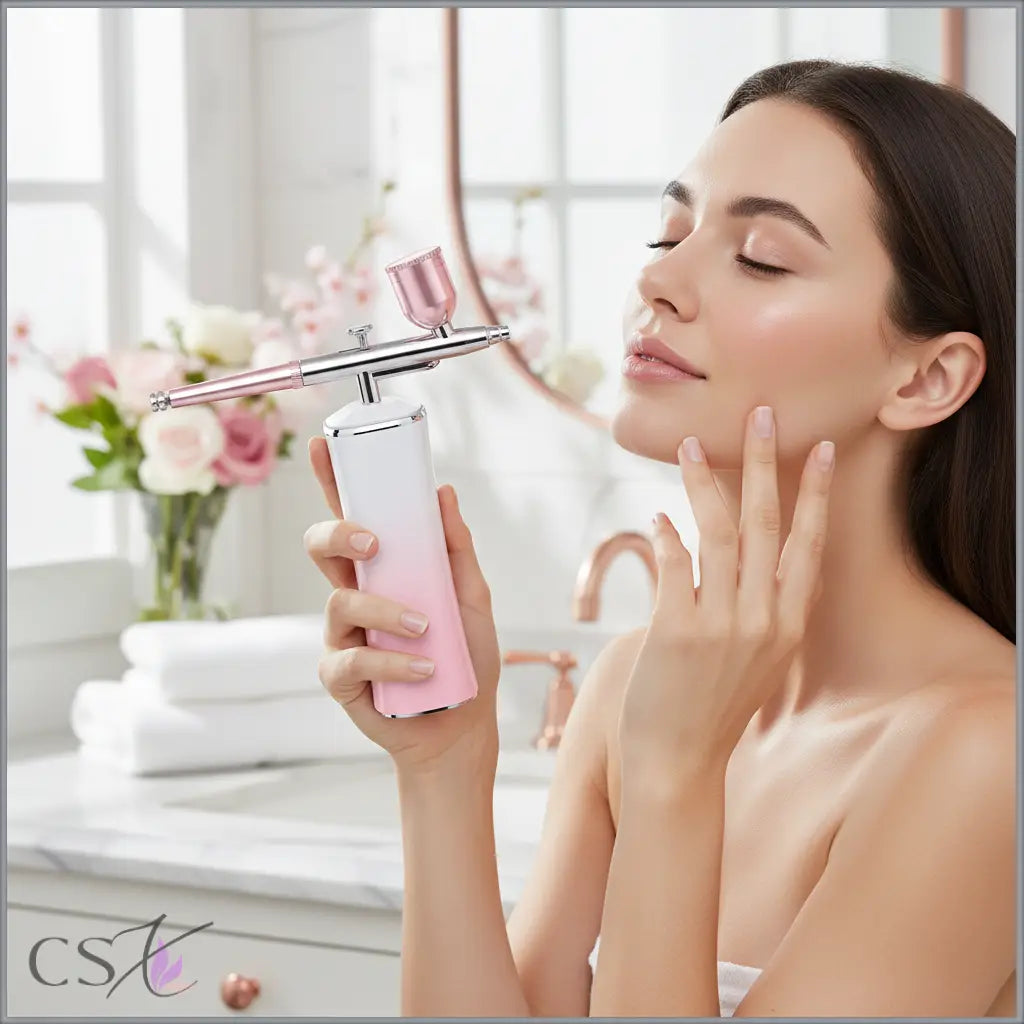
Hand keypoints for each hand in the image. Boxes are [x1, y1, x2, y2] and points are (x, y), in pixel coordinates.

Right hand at [305, 437, 501, 776]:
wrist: (463, 725)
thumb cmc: (465, 657)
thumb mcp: (471, 598)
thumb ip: (456, 549)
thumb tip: (444, 493)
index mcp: (382, 570)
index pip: (351, 517)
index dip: (333, 481)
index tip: (324, 445)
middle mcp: (355, 596)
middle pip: (321, 549)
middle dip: (338, 535)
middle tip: (374, 543)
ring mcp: (343, 636)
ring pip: (339, 602)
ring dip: (386, 612)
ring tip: (427, 630)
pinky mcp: (341, 679)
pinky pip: (352, 660)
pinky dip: (391, 662)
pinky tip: (422, 670)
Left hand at [618, 406, 834, 782]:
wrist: (680, 763)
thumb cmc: (713, 708)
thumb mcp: (757, 660)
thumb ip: (757, 609)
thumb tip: (730, 557)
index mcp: (788, 625)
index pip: (808, 545)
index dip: (813, 495)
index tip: (819, 450)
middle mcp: (763, 620)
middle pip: (767, 525)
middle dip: (764, 464)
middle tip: (761, 415)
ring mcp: (723, 625)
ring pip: (719, 533)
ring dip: (704, 482)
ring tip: (691, 445)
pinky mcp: (678, 631)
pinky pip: (675, 564)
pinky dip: (666, 535)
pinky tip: (659, 516)